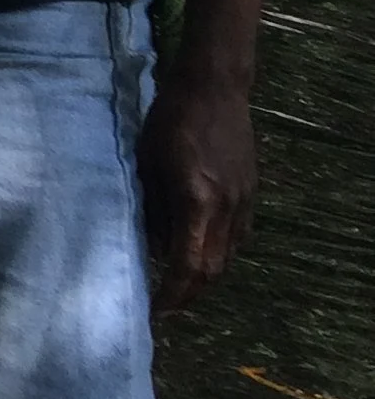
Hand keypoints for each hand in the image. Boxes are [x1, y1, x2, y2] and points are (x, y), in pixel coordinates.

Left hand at [139, 65, 256, 310]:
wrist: (214, 87)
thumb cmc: (169, 119)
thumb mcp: (147, 164)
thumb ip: (152, 210)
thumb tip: (154, 250)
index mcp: (197, 201)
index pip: (188, 266)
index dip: (171, 295)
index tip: (154, 311)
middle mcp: (227, 209)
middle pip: (212, 270)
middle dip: (189, 296)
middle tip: (165, 307)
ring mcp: (244, 202)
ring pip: (228, 257)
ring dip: (204, 278)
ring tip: (179, 287)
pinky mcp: (252, 194)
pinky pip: (237, 238)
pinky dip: (218, 254)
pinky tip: (199, 253)